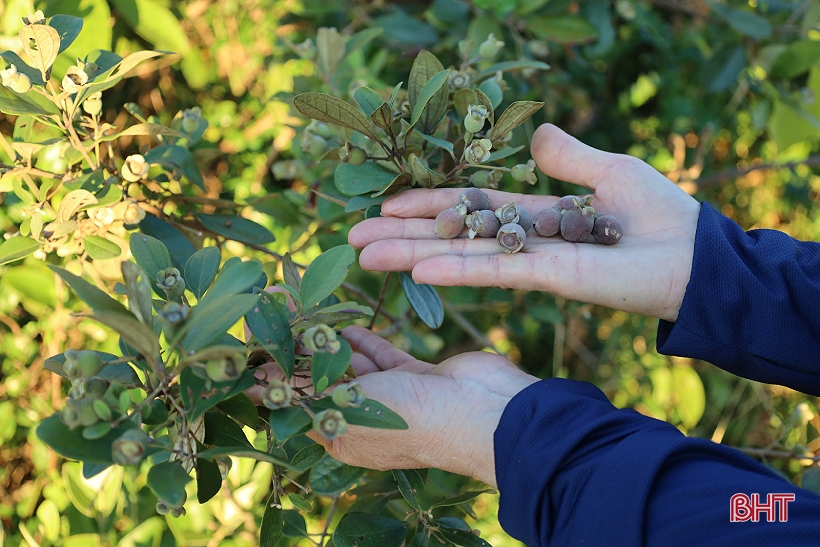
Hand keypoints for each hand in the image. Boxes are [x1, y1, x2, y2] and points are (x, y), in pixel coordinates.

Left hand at [246, 326, 537, 487]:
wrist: (482, 412)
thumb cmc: (410, 419)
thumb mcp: (348, 407)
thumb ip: (304, 390)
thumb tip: (257, 382)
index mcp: (344, 438)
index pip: (298, 405)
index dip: (275, 374)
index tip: (254, 341)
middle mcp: (366, 419)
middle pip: (323, 379)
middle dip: (300, 346)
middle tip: (277, 309)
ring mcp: (394, 395)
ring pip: (352, 364)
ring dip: (330, 339)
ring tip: (304, 306)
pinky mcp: (416, 374)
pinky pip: (382, 356)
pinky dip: (364, 341)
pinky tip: (346, 325)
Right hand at [349, 124, 700, 321]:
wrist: (697, 257)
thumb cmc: (661, 214)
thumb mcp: (609, 170)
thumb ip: (568, 158)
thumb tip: (533, 135)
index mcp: (535, 216)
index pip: (470, 209)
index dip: (429, 205)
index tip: (388, 202)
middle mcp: (524, 241)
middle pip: (453, 235)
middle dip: (405, 235)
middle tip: (355, 238)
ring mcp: (533, 262)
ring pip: (462, 256)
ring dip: (413, 255)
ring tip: (365, 255)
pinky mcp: (550, 277)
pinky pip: (494, 272)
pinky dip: (457, 270)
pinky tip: (419, 269)